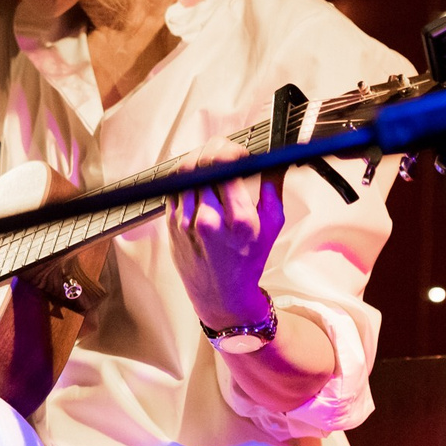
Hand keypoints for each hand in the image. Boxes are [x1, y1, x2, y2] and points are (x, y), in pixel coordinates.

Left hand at [169, 137, 285, 328]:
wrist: (222, 295)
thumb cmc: (249, 261)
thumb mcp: (272, 226)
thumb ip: (274, 186)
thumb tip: (275, 158)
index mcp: (239, 219)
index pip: (224, 165)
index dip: (231, 150)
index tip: (239, 151)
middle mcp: (208, 219)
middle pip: (201, 163)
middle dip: (214, 150)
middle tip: (225, 151)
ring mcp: (185, 222)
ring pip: (183, 171)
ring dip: (199, 159)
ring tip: (212, 163)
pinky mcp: (170, 224)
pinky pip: (174, 187)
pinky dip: (186, 176)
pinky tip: (199, 180)